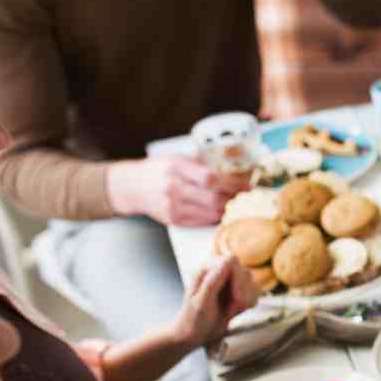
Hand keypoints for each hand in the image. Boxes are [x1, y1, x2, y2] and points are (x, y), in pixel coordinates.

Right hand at [106, 156, 248, 226]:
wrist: (132, 187)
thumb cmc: (159, 170)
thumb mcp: (177, 158)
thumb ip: (202, 163)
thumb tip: (235, 168)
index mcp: (176, 168)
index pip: (210, 178)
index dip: (233, 183)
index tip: (248, 184)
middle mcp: (173, 188)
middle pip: (213, 199)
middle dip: (235, 199)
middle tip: (246, 196)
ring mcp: (172, 206)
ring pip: (211, 213)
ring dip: (228, 210)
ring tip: (237, 203)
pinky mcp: (174, 220)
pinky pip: (203, 222)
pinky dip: (216, 217)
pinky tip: (222, 211)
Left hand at [170, 256, 257, 349]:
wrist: (196, 334)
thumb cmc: (194, 320)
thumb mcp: (201, 303)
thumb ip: (213, 282)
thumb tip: (226, 262)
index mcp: (207, 269)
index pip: (232, 261)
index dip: (237, 279)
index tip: (235, 298)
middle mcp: (220, 270)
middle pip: (245, 272)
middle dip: (242, 294)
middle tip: (230, 309)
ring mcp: (231, 280)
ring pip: (253, 282)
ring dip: (246, 300)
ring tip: (230, 311)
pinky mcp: (239, 289)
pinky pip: (256, 292)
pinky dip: (249, 304)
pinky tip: (235, 311)